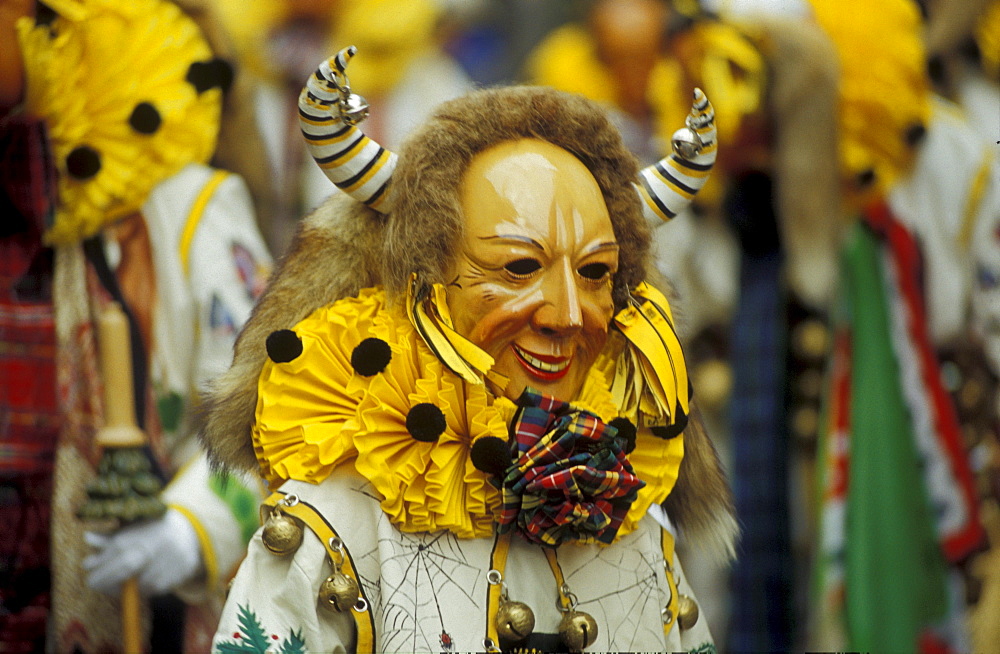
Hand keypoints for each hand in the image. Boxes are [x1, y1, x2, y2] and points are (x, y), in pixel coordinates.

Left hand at [84, 508, 201, 595]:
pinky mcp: (183, 569)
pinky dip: (146, 589)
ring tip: (121, 583)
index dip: (101, 566)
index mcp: (144, 529)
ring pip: (143, 583)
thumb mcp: (131, 528)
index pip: (117, 551)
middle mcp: (159, 542)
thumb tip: (87, 538)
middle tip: (96, 585)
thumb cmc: (151, 530)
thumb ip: (110, 537)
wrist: (188, 531)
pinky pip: (159, 588)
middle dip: (108, 580)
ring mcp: (173, 557)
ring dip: (127, 587)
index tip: (90, 573)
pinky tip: (141, 583)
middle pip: (127, 566)